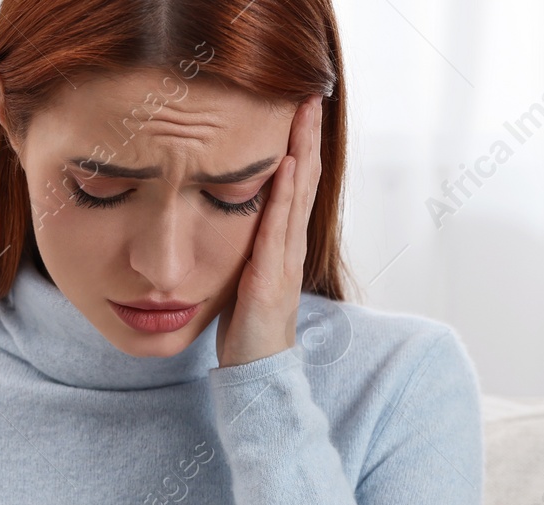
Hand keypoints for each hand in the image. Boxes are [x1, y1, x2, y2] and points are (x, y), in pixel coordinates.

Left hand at [215, 93, 324, 368]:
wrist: (257, 373)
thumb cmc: (248, 328)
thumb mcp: (246, 275)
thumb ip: (248, 247)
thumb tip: (233, 218)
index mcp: (283, 244)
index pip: (295, 185)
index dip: (300, 146)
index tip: (300, 108)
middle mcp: (290, 247)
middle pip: (304, 181)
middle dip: (307, 136)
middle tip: (311, 93)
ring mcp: (284, 262)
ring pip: (296, 197)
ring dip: (301, 153)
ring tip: (304, 115)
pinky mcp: (269, 279)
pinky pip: (277, 230)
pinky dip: (282, 196)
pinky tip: (285, 166)